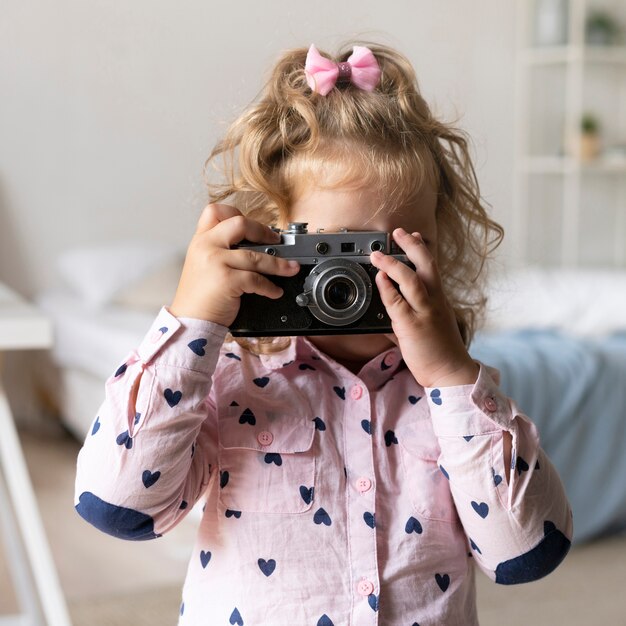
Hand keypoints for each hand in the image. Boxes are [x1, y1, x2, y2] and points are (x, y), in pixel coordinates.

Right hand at [170, 204, 299, 325]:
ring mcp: (215, 261)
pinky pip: (256, 279)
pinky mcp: (226, 280)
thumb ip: (220, 250)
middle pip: (239, 223)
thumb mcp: (203, 264)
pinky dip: (270, 286)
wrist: (190, 320)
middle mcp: (206, 246)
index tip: (255, 227)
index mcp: (201, 240)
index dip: (238, 213)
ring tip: (290, 269)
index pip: (215, 211)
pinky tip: (274, 291)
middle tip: (276, 242)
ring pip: (255, 255)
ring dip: (278, 264)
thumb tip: (256, 246)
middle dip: (264, 231)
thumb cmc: (200, 297)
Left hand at [370, 228, 477, 387]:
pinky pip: (397, 302)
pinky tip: (379, 279)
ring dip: (392, 264)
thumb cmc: (438, 352)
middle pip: (426, 265)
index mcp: (439, 299)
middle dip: (411, 245)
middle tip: (397, 232)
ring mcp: (424, 312)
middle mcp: (434, 301)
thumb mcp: (427, 327)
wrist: (451, 373)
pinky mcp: (412, 326)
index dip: (421, 248)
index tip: (413, 234)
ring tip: (377, 254)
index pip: (431, 267)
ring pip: (411, 279)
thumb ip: (408, 316)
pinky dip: (387, 288)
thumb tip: (389, 313)